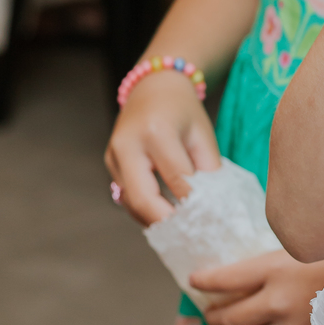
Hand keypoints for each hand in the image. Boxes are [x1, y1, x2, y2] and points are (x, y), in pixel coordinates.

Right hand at [105, 71, 219, 224]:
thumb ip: (208, 170)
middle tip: (189, 237)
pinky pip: (126, 195)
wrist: (153, 87)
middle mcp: (128, 144)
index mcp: (156, 132)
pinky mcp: (110, 163)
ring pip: (131, 202)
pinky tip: (165, 217)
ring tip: (180, 232)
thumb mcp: (203, 135)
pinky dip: (145, 209)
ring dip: (154, 219)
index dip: (193, 204)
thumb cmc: (183, 110)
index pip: (176, 178)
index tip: (210, 223)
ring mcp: (113, 155)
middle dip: (166, 222)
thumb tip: (214, 207)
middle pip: (142, 198)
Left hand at [192, 248, 323, 324]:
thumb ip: (279, 260)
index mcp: (274, 269)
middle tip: (213, 318)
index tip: (195, 281)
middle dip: (215, 320)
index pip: (222, 279)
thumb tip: (255, 273)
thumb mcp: (308, 244)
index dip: (203, 281)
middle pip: (228, 320)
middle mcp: (277, 302)